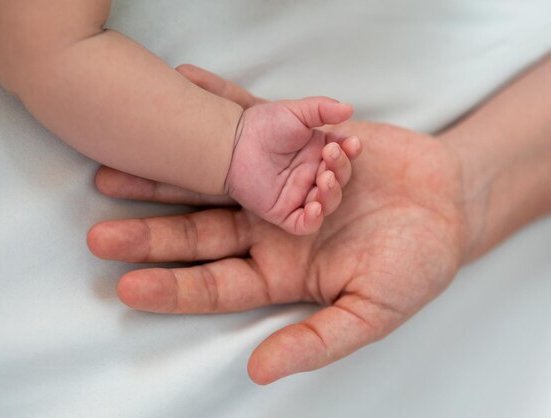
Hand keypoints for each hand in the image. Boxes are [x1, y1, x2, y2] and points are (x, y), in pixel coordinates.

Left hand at [87, 65, 470, 383]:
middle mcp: (271, 226)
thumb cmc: (417, 264)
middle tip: (99, 232)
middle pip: (201, 230)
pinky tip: (187, 90)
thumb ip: (317, 340)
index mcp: (282, 272)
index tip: (128, 287)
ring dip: (168, 170)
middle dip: (151, 231)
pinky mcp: (301, 142)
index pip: (217, 284)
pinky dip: (225, 104)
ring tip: (115, 164)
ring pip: (214, 176)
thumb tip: (259, 372)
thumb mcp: (371, 311)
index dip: (174, 287)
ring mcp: (281, 182)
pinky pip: (257, 120)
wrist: (450, 203)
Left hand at [228, 97, 360, 234]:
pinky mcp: (283, 213)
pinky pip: (305, 224)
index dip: (351, 151)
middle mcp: (312, 175)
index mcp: (318, 152)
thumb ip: (323, 109)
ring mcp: (299, 195)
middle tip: (330, 154)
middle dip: (341, 168)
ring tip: (325, 178)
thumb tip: (349, 108)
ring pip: (328, 202)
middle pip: (340, 179)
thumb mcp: (297, 112)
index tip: (352, 143)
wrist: (232, 143)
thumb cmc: (263, 125)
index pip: (344, 155)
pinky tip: (315, 208)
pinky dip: (314, 219)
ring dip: (332, 193)